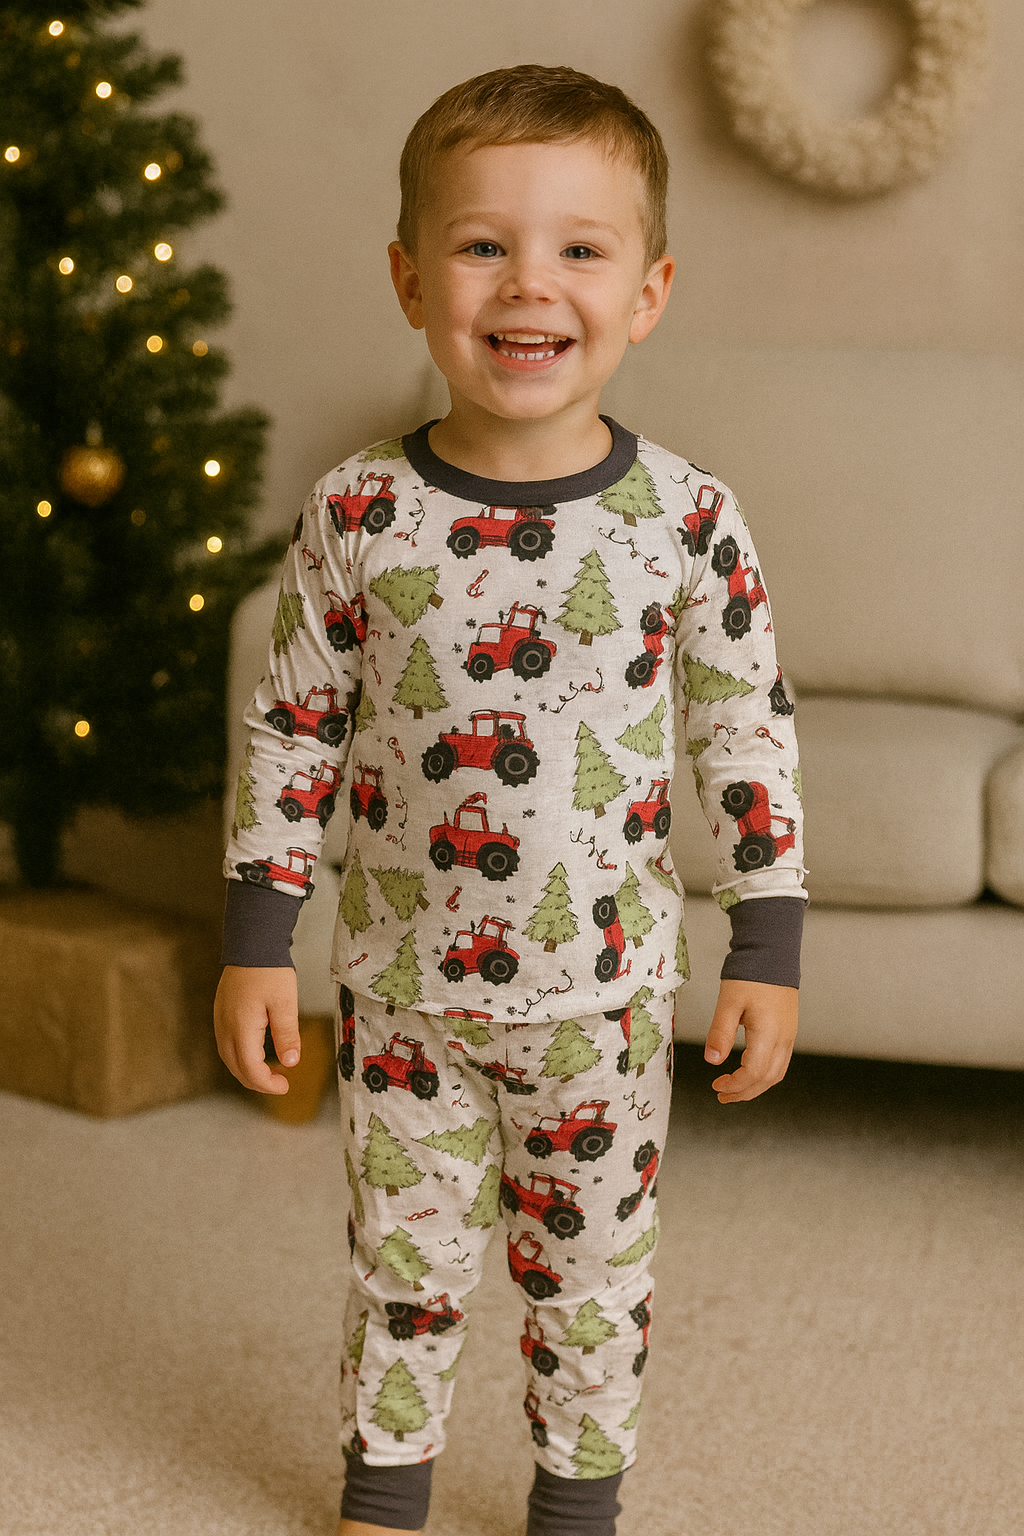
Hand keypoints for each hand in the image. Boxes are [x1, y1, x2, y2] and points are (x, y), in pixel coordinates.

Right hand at [214, 966, 300, 1093]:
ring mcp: (220, 1020)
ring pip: (229, 1058)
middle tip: (280, 1083)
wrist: (251, 943)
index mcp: (241, 1027)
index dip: (267, 1084)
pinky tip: (256, 1053)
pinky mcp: (221, 1013)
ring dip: (247, 1071)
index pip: (250, 1069)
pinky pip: (227, 1044)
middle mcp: (225, 1027)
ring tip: (270, 1072)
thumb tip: (291, 1062)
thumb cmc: (269, 970)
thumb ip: (287, 1034)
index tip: (285, 1086)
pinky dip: (240, 1057)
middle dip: (257, 1082)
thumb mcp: (285, 1003)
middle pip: (236, 1068)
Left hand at [703, 979, 797, 1102]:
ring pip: (776, 1073)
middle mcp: (784, 1038)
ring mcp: (789, 1036)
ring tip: (734, 1089)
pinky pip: (780, 1062)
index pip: (754, 1073)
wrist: (773, 954)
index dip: (735, 1085)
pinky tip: (749, 1072)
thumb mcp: (728, 1001)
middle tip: (721, 1095)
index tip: (716, 1085)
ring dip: (755, 1086)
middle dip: (744, 1093)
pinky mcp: (789, 1031)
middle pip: (767, 1079)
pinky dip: (764, 1074)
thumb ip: (720, 1032)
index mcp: (769, 1033)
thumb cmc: (751, 974)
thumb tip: (712, 1060)